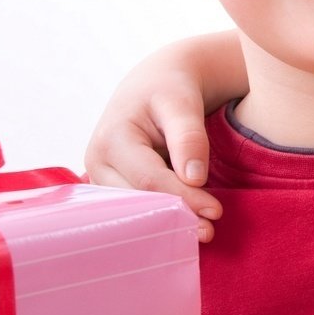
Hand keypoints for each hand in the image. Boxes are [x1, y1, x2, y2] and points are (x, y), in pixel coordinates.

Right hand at [84, 60, 220, 240]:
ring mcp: (100, 177)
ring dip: (166, 222)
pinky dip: (159, 216)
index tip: (216, 211)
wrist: (156, 83)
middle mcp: (97, 162)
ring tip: (202, 231)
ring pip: (133, 209)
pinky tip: (184, 226)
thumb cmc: (169, 89)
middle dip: (174, 216)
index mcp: (111, 139)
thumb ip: (189, 138)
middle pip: (138, 200)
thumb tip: (194, 178)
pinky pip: (135, 207)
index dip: (183, 198)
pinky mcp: (112, 185)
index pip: (149, 179)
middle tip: (210, 231)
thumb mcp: (182, 104)